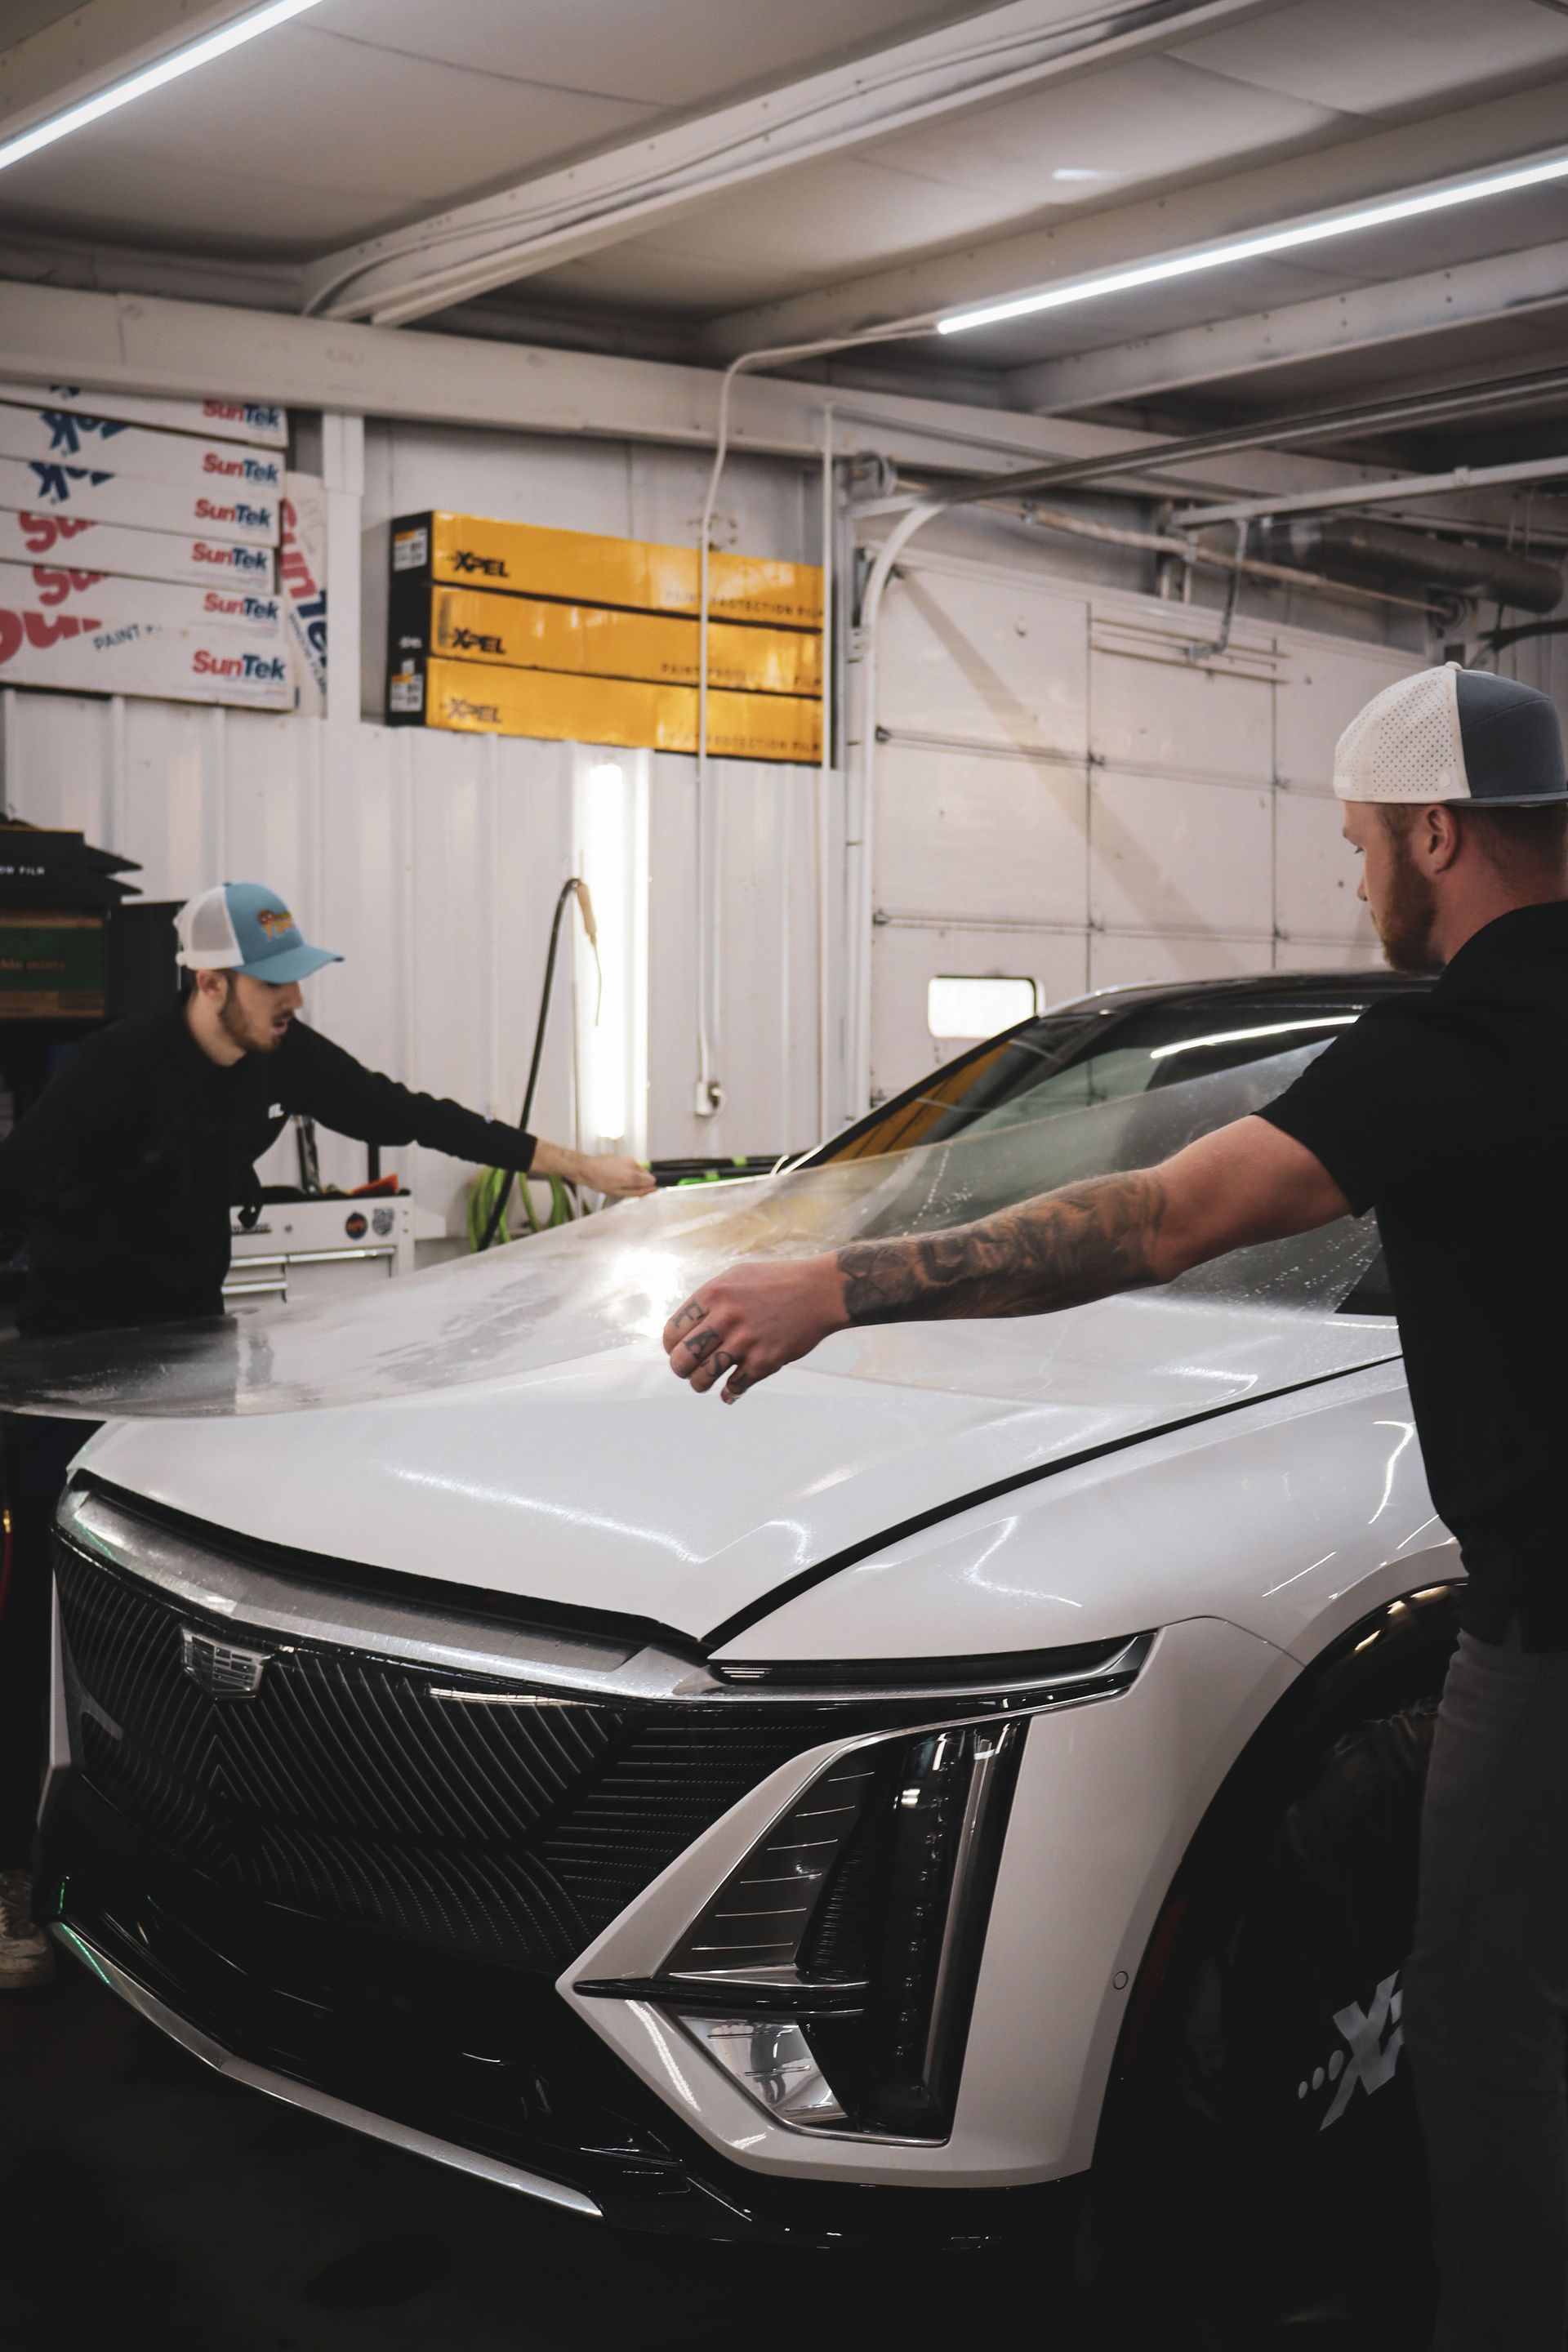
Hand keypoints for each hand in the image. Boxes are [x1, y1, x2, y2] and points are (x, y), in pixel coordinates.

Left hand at [584, 1154, 657, 1198]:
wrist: (587, 1168)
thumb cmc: (599, 1182)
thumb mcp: (618, 1192)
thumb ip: (637, 1191)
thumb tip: (651, 1190)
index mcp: (633, 1176)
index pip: (652, 1180)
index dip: (646, 1187)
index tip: (639, 1191)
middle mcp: (634, 1165)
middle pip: (647, 1175)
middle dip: (641, 1182)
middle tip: (627, 1187)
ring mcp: (629, 1159)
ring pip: (640, 1170)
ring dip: (634, 1176)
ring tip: (619, 1180)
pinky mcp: (624, 1156)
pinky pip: (632, 1166)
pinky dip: (628, 1171)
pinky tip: (616, 1174)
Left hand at [662, 1257, 846, 1401]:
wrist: (820, 1291)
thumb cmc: (777, 1282)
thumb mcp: (736, 1277)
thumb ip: (710, 1300)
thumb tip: (686, 1328)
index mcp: (713, 1294)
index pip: (672, 1332)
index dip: (672, 1346)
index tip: (679, 1350)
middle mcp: (725, 1318)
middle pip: (681, 1359)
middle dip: (681, 1369)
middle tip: (688, 1370)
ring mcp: (745, 1342)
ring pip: (703, 1378)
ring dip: (700, 1384)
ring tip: (704, 1382)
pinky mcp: (765, 1361)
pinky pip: (735, 1387)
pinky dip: (729, 1393)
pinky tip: (729, 1391)